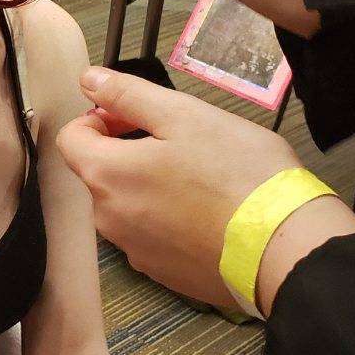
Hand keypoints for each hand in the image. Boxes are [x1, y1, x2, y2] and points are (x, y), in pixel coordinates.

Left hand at [57, 66, 300, 307]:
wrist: (284, 248)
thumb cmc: (236, 173)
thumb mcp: (184, 115)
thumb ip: (129, 95)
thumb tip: (89, 80)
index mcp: (106, 177)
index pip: (71, 139)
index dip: (99, 118)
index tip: (134, 115)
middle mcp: (109, 220)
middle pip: (100, 173)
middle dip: (127, 150)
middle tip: (177, 139)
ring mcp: (136, 252)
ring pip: (128, 205)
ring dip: (150, 184)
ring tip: (200, 174)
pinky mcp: (164, 274)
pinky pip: (153, 235)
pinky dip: (169, 218)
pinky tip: (209, 210)